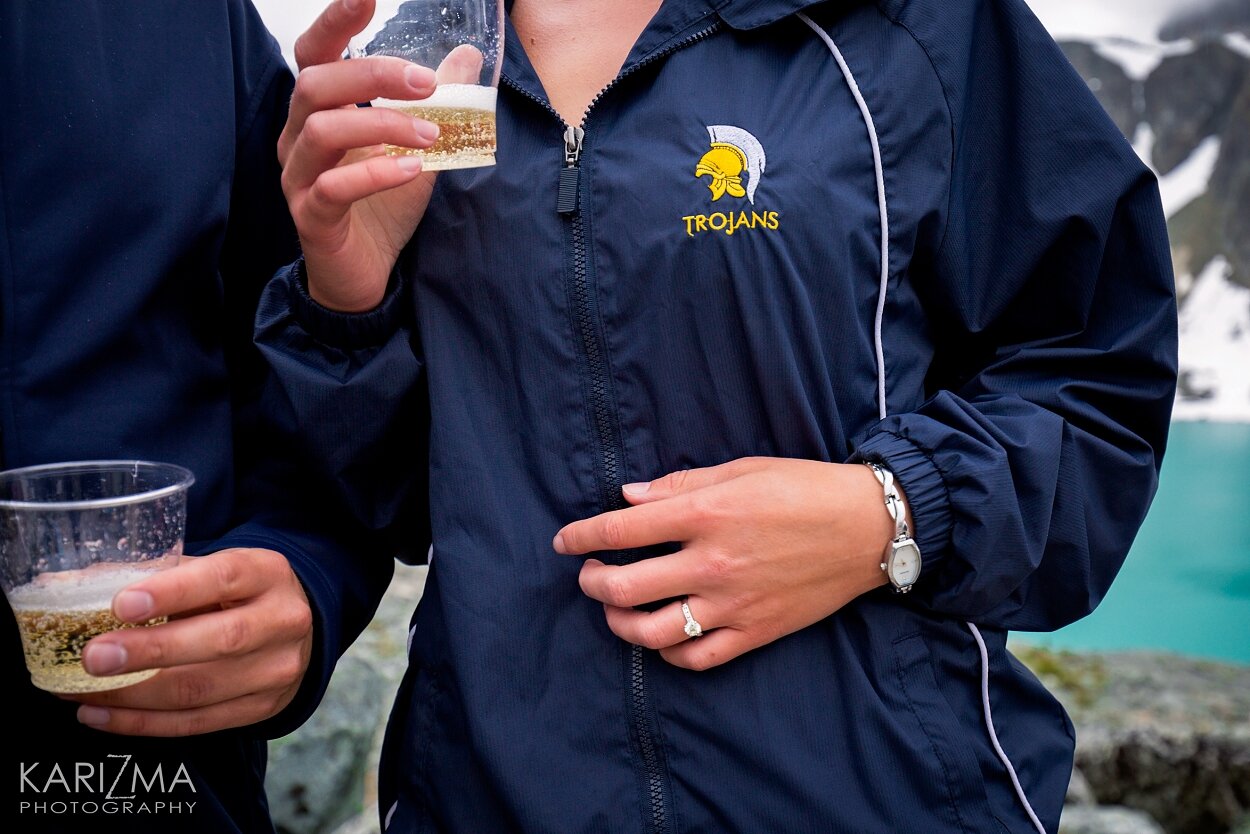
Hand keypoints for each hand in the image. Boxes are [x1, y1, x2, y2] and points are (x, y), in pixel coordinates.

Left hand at [63, 549, 312, 736]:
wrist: (292, 630)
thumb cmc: (237, 593)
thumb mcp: (213, 569)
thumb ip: (158, 576)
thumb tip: (76, 585)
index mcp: (267, 574)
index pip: (224, 578)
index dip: (173, 592)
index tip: (122, 604)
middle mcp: (281, 622)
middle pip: (220, 642)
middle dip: (151, 652)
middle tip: (94, 657)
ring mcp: (276, 671)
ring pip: (201, 691)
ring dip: (133, 696)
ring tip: (81, 691)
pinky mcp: (261, 709)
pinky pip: (196, 723)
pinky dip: (141, 722)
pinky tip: (100, 714)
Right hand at [279, 0, 481, 311]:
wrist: (366, 274)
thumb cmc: (383, 205)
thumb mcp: (420, 146)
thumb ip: (438, 103)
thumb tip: (467, 55)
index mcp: (320, 112)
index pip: (314, 54)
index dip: (334, 21)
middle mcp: (298, 138)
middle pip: (315, 84)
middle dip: (373, 74)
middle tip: (428, 84)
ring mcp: (298, 177)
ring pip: (321, 130)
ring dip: (382, 124)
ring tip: (431, 134)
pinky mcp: (312, 217)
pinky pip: (332, 188)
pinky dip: (374, 173)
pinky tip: (412, 170)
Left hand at [553, 458, 894, 670]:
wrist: (868, 527)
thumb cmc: (805, 488)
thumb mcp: (742, 470)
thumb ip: (680, 485)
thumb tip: (629, 497)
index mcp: (707, 514)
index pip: (621, 529)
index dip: (582, 536)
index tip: (564, 541)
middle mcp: (713, 563)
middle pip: (623, 587)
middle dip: (592, 582)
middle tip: (590, 574)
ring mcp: (733, 604)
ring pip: (651, 632)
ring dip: (619, 622)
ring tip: (615, 608)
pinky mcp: (755, 632)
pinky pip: (696, 658)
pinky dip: (668, 653)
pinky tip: (661, 637)